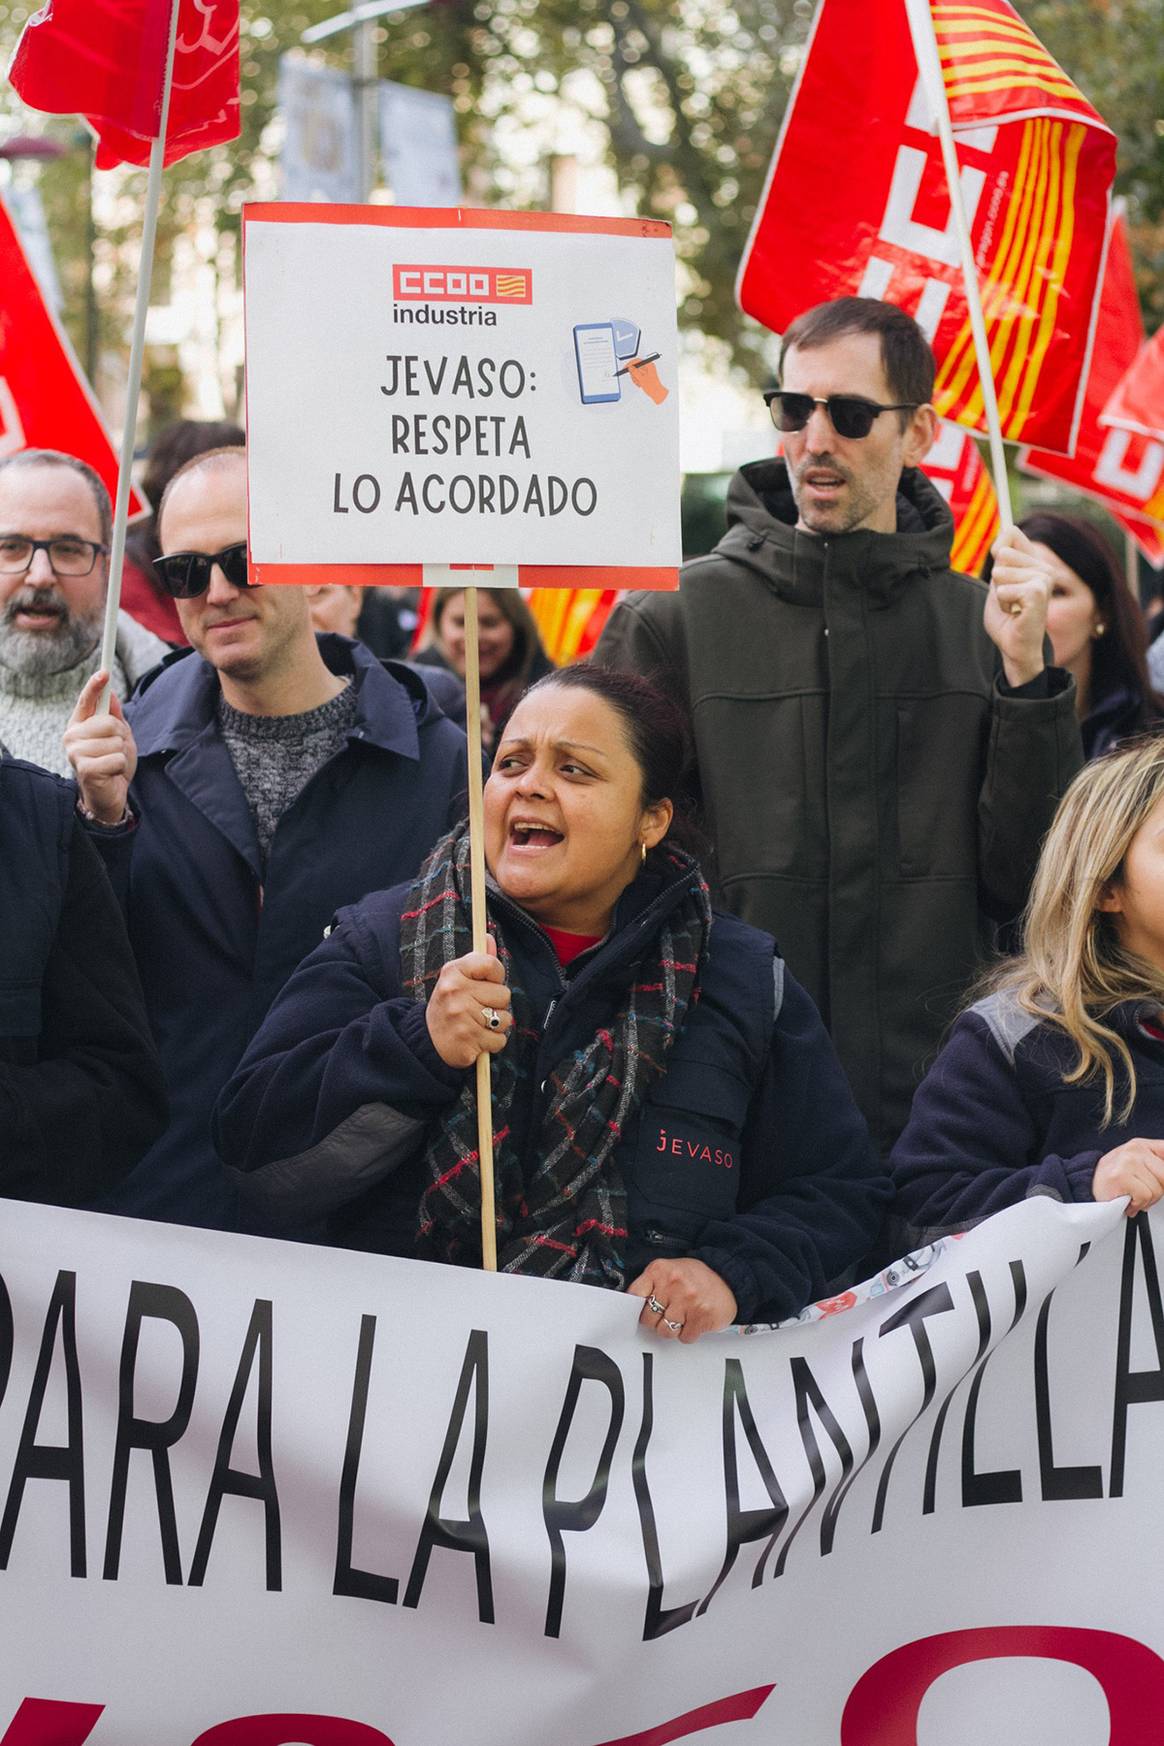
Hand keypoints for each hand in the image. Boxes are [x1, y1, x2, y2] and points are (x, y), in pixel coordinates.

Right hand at [64, 670, 137, 824]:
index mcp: (79, 725)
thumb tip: (111, 693)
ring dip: (121, 754)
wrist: (109, 795)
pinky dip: (120, 766)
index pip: (86, 701)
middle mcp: (72, 736)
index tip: (104, 672)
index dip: (95, 686)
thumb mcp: (118, 736)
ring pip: (114, 741)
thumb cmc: (112, 764)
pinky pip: (116, 758)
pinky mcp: (85, 769)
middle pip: (108, 722)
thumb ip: (114, 716)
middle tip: (115, 749)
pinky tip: (111, 773)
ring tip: (112, 763)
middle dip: (120, 736)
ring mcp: (76, 753)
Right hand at [424, 934, 512, 1067]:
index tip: (488, 983)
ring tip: (476, 1024)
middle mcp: (455, 993)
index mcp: (453, 972)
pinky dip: (492, 1043)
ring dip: (496, 1026)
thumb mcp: (457, 978)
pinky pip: (500, 1040)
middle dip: (496, 1004)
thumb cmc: (449, 1005)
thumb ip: (477, 960)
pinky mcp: (468, 1041)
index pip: (492, 965)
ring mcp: (461, 1018)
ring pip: (505, 1019)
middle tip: (476, 1009)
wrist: (427, 1039)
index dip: (497, 975)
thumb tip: (489, 937)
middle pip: (504, 994)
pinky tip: (476, 1039)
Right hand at [626, 357, 667, 405]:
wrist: (657, 394)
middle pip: (636, 367)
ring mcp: (647, 371)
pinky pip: (638, 376)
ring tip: (639, 383)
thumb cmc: (653, 387)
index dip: (630, 364)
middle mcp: (648, 367)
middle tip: (636, 380)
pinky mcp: (645, 376)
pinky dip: (637, 381)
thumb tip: (630, 367)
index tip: (625, 368)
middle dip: (634, 375)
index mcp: (649, 365)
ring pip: (636, 373)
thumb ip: (635, 372)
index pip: (637, 361)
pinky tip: (640, 384)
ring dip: (635, 379)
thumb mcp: (642, 379)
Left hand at [627, 1256, 736, 1342]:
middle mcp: (673, 1284)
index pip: (635, 1295)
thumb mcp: (670, 1271)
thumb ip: (652, 1284)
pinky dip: (688, 1333)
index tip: (642, 1309)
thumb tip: (634, 1305)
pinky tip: (693, 1320)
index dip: (637, 1307)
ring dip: (672, 1329)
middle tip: (667, 1313)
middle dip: (656, 1320)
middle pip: (648, 1318)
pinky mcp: (701, 1317)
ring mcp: (687, 1301)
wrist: (729, 1277)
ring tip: (681, 1317)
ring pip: (665, 1331)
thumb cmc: (697, 1277)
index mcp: (660, 1270)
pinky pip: (684, 1337)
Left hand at [984, 525, 1050, 686]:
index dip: (997, 550)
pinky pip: (1005, 589)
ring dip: (1000, 594)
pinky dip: (1003, 603)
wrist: (1014, 646)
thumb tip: (1007, 531)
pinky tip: (1015, 613)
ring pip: (1002, 572)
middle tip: (1009, 599)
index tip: (1000, 574)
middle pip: (1002, 554)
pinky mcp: (1038, 593)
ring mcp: (1045, 579)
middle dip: (996, 580)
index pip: (1012, 533)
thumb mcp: (998, 582)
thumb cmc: (1007, 618)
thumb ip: (1000, 558)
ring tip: (1012, 607)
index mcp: (1036, 562)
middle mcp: (1045, 568)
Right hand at [1092, 1138, 1163, 1213]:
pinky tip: (1127, 1201)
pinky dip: (1137, 1205)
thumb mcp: (1137, 1166)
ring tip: (1132, 1197)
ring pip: (1157, 1189)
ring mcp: (1127, 1161)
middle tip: (1145, 1194)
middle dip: (1158, 1191)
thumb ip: (1156, 1166)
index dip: (1163, 1175)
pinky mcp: (1120, 1176)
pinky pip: (1144, 1197)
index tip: (1159, 1180)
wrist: (1087, 1187)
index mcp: (1141, 1145)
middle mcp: (1135, 1149)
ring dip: (1146, 1201)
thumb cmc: (1114, 1180)